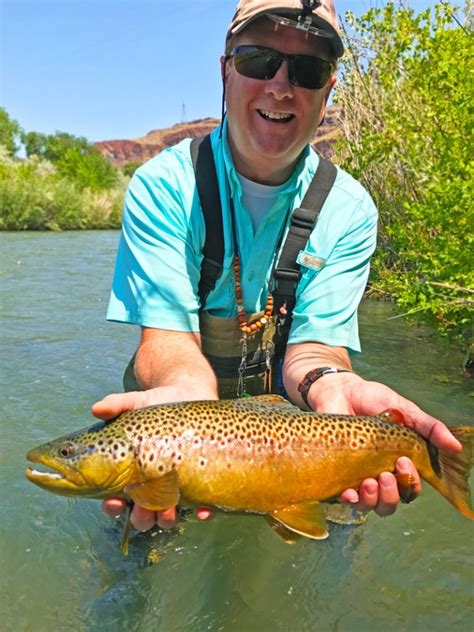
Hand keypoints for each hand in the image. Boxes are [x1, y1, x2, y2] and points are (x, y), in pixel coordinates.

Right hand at [92, 389, 214, 529]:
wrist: (189, 395)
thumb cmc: (155, 404)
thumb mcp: (133, 403)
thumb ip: (115, 406)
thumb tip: (96, 409)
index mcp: (129, 474)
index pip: (115, 500)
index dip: (112, 506)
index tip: (114, 501)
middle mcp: (150, 486)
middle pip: (141, 516)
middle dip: (141, 517)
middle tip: (144, 507)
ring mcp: (175, 487)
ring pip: (167, 517)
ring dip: (166, 518)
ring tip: (170, 508)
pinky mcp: (198, 482)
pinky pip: (201, 506)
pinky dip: (203, 512)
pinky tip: (204, 511)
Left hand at [309, 373, 461, 515]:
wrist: (339, 390)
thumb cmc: (373, 399)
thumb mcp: (405, 410)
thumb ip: (429, 428)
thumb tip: (456, 448)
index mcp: (397, 463)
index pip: (410, 488)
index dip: (411, 484)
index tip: (404, 462)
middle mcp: (379, 474)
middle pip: (391, 503)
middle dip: (392, 494)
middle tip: (387, 474)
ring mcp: (356, 475)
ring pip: (369, 505)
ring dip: (372, 499)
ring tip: (369, 482)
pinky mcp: (336, 473)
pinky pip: (344, 497)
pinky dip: (349, 499)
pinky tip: (348, 492)